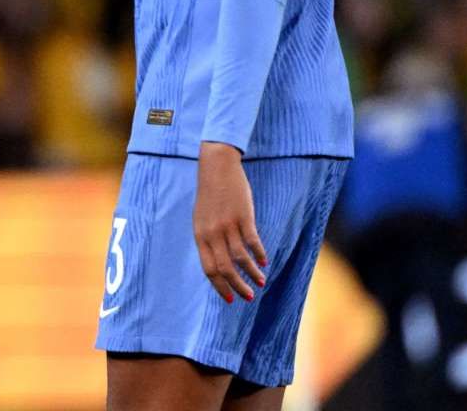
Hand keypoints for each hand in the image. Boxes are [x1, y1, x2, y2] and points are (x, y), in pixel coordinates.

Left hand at [193, 141, 267, 303]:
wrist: (216, 167)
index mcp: (200, 236)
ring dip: (251, 274)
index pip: (209, 269)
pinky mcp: (243, 216)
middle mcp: (212, 233)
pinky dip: (260, 254)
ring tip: (261, 282)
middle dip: (237, 287)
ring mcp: (228, 225)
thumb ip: (208, 239)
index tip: (230, 300)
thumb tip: (219, 262)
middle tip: (249, 297)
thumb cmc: (210, 195)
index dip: (220, 287)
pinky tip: (265, 262)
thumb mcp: (202, 219)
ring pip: (240, 258)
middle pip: (225, 268)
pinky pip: (252, 242)